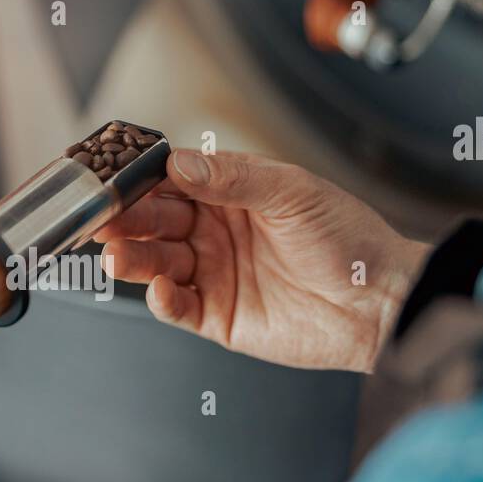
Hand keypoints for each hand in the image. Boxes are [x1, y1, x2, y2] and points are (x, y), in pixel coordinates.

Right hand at [96, 149, 429, 372]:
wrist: (381, 303)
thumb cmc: (350, 241)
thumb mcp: (293, 193)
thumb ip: (234, 178)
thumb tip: (179, 164)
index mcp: (232, 194)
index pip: (172, 182)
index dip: (140, 181)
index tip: (112, 179)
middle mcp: (217, 232)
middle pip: (155, 222)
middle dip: (126, 220)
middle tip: (101, 219)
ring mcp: (215, 274)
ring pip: (157, 263)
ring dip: (133, 258)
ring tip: (116, 255)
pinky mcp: (219, 317)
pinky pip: (178, 307)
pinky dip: (162, 299)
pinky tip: (157, 289)